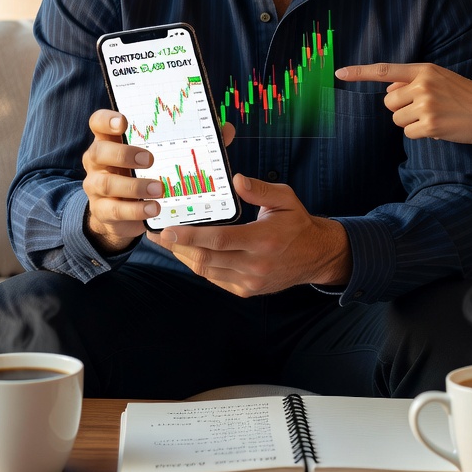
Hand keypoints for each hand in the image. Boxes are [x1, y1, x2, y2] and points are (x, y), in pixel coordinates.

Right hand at [81, 115, 236, 255]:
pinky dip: (135, 210)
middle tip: (150, 159)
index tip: (124, 121)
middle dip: (124, 154)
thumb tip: (225, 128)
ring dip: (134, 186)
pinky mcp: (101, 210)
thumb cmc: (146, 173)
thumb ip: (191, 140)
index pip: (98, 122)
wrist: (122, 212)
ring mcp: (96, 186)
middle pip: (99, 151)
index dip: (107, 120)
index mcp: (111, 140)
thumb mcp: (163, 155)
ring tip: (159, 191)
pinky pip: (114, 210)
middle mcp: (98, 161)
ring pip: (106, 183)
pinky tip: (153, 209)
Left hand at [146, 173, 351, 296]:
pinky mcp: (246, 290)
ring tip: (167, 243)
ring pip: (207, 271)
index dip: (190, 236)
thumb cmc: (297, 223)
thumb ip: (259, 190)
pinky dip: (199, 266)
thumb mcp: (284, 198)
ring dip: (184, 257)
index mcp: (263, 240)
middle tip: (157, 234)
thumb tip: (236, 180)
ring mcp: (249, 281)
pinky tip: (188, 253)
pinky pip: (215, 279)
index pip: (219, 240)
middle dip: (177, 247)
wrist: (315, 255)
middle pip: (207, 259)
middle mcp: (255, 264)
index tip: (167, 230)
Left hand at [335, 62, 471, 147]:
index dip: (360, 72)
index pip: (385, 70)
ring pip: (397, 119)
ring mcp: (426, 105)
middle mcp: (422, 85)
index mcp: (424, 70)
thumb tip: (389, 88)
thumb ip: (414, 80)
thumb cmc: (465, 96)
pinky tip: (438, 127)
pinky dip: (419, 134)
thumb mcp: (441, 78)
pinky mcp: (430, 125)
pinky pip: (408, 133)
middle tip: (426, 107)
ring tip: (435, 116)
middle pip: (388, 102)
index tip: (339, 73)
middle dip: (401, 108)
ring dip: (410, 122)